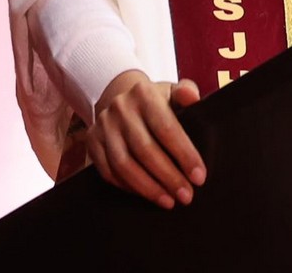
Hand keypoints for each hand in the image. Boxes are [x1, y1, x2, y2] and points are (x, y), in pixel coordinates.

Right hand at [86, 70, 204, 208]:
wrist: (121, 98)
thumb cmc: (156, 100)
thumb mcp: (173, 91)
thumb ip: (186, 93)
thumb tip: (193, 98)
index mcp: (144, 94)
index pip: (166, 128)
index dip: (184, 154)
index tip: (199, 177)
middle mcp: (121, 108)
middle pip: (145, 149)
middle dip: (168, 177)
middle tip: (186, 196)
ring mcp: (103, 126)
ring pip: (124, 164)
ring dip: (148, 188)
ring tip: (168, 201)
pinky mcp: (92, 142)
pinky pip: (108, 172)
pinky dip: (128, 187)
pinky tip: (146, 194)